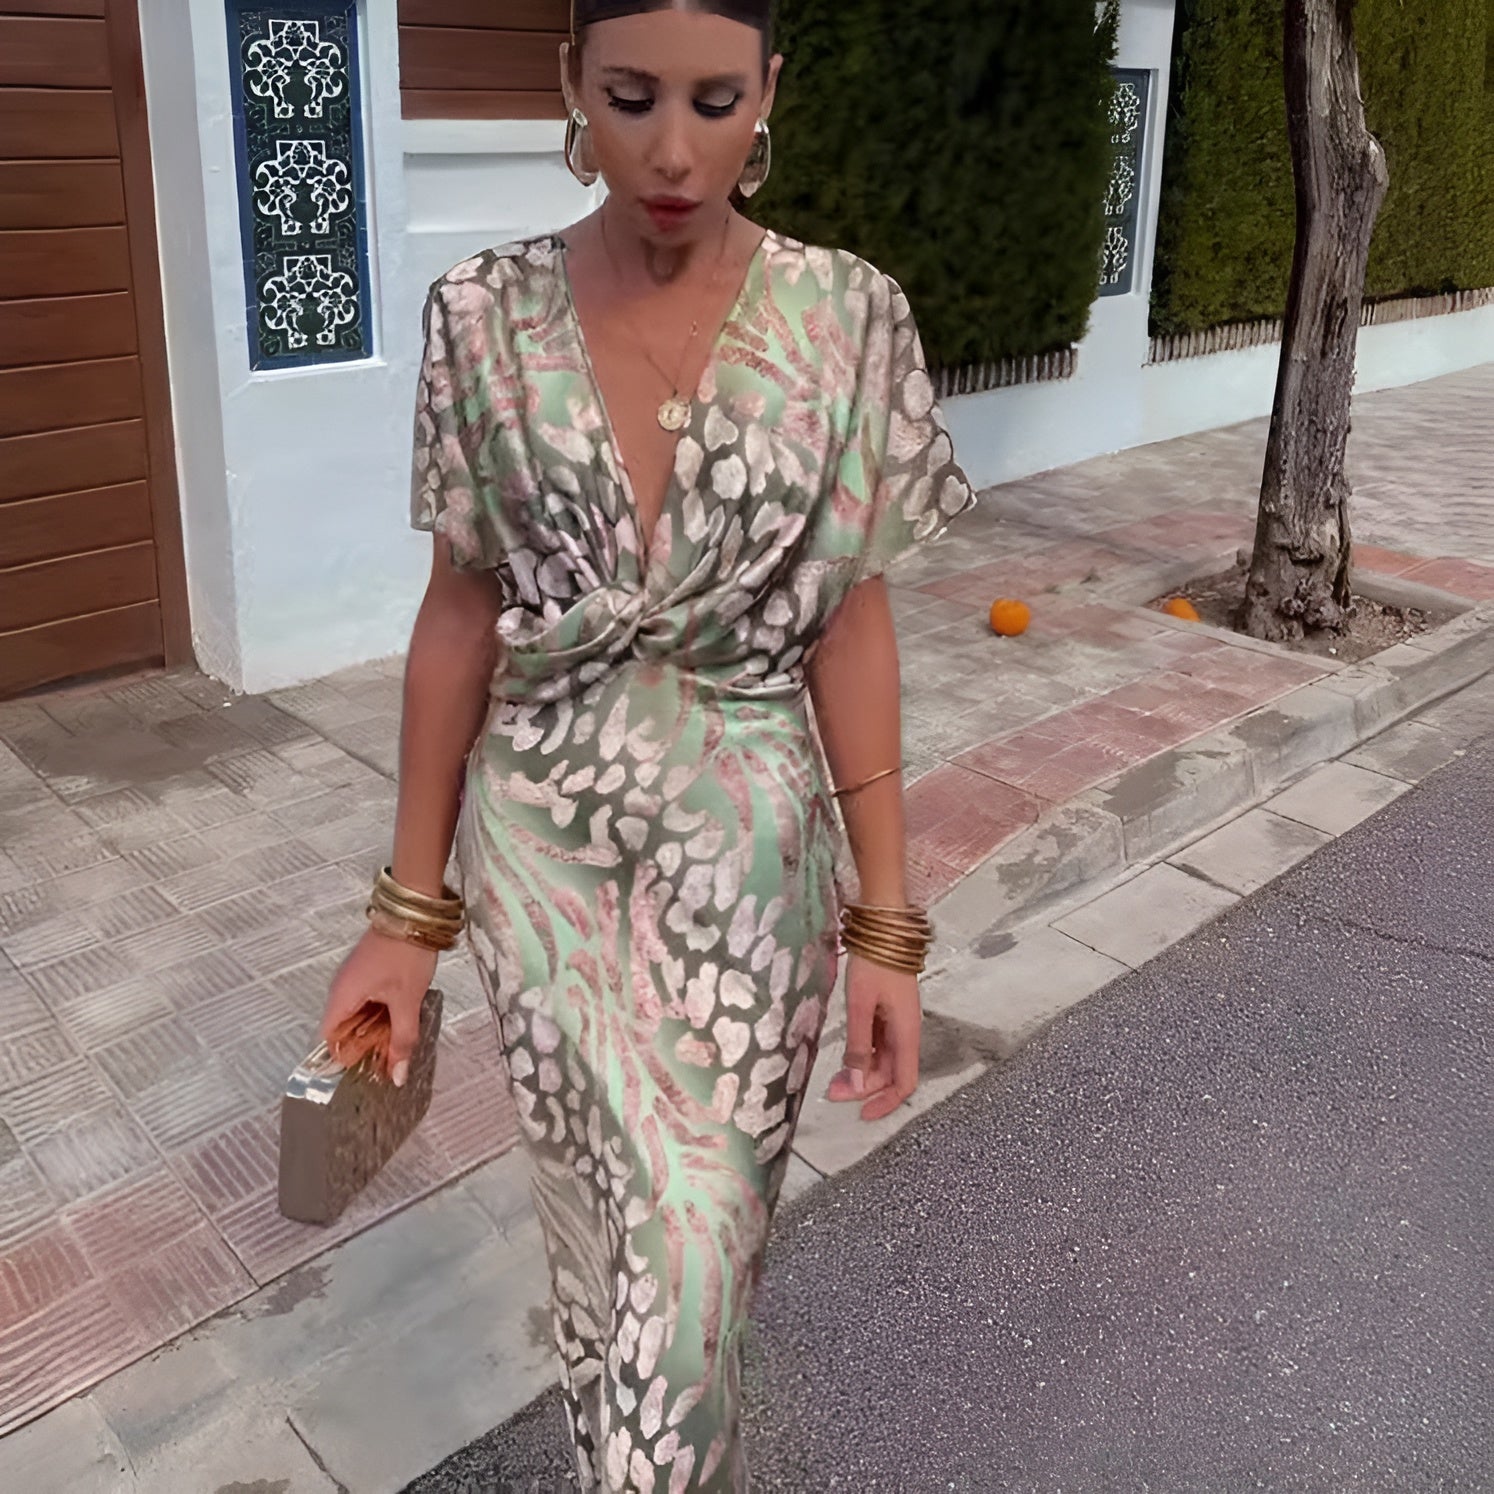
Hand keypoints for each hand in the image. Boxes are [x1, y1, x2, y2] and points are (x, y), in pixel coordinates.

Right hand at [320, 926, 437, 1085]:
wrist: (414, 914)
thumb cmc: (406, 956)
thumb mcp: (408, 1001)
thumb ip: (402, 1039)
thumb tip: (397, 1077)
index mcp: (341, 998)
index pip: (330, 1039)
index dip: (347, 1057)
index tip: (369, 1069)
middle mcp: (340, 989)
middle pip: (344, 1029)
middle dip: (365, 1046)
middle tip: (390, 1058)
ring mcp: (353, 978)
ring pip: (358, 1015)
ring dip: (375, 1029)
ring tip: (399, 1040)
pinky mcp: (367, 971)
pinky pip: (367, 1000)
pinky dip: (380, 1013)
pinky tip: (400, 1018)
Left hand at [824, 954, 920, 1121]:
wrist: (884, 927)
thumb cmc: (874, 963)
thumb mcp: (861, 1006)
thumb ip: (858, 1046)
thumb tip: (857, 1085)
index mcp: (907, 1032)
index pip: (905, 1081)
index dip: (887, 1102)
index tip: (863, 1115)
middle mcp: (905, 1031)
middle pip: (890, 1073)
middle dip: (864, 1088)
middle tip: (833, 1093)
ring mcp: (896, 1022)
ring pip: (882, 1060)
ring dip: (861, 1073)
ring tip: (834, 1080)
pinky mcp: (887, 1012)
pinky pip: (877, 1043)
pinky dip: (862, 1055)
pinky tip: (845, 1058)